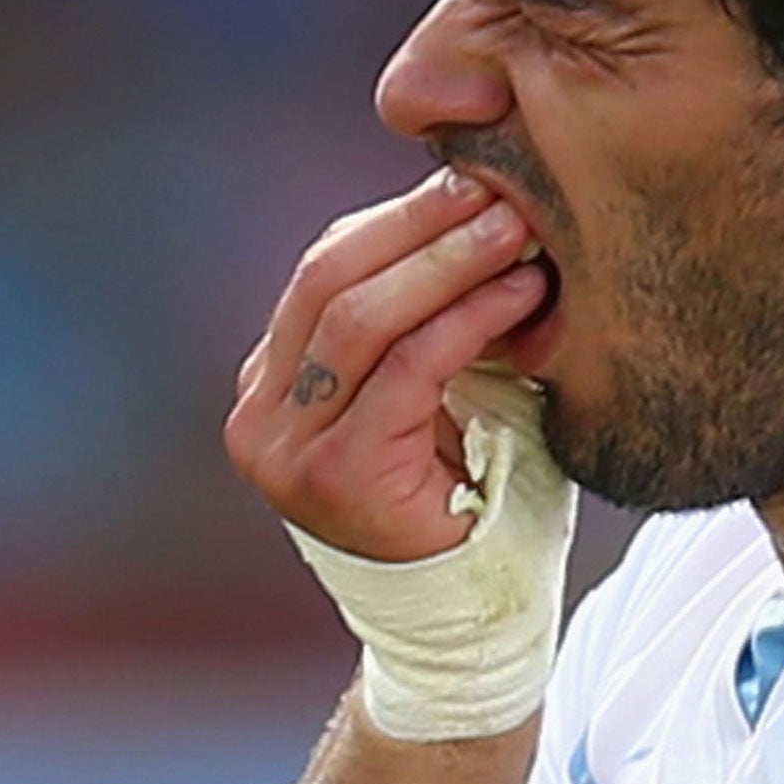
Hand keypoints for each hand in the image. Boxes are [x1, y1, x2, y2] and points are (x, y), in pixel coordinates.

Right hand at [226, 169, 549, 560]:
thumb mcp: (439, 385)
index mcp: (275, 380)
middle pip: (331, 280)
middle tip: (498, 186)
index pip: (325, 268)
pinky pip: (407, 372)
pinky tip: (522, 292)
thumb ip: (431, 314)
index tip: (474, 175)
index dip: (399, 217)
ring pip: (362, 318)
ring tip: (518, 228)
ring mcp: (287, 449)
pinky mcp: (335, 477)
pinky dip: (469, 320)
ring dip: (449, 262)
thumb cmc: (469, 489)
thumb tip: (481, 200)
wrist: (472, 609)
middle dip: (421, 224)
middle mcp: (261, 413)